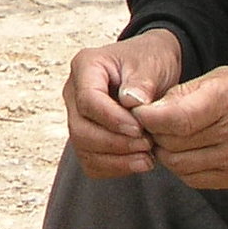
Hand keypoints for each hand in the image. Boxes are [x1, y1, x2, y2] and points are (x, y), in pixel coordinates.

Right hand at [63, 29, 184, 176]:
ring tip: (148, 158)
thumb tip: (130, 102)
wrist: (154, 69)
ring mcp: (76, 115)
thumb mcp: (152, 63)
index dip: (112, 119)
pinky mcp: (86, 136)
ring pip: (83, 147)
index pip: (88, 100)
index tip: (140, 129)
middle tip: (147, 145)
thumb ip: (142, 82)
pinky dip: (114, 167)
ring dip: (116, 159)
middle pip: (80, 128)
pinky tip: (139, 162)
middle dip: (114, 143)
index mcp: (85, 66)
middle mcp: (73, 92)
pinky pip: (91, 161)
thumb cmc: (151, 61)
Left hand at [132, 62, 227, 191]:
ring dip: (165, 152)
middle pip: (171, 143)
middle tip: (151, 123)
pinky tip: (187, 150)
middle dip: (152, 134)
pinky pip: (194, 178)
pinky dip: (182, 166)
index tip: (139, 111)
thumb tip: (146, 109)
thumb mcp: (223, 75)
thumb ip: (184, 93)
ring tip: (168, 136)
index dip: (148, 118)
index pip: (173, 120)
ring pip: (178, 165)